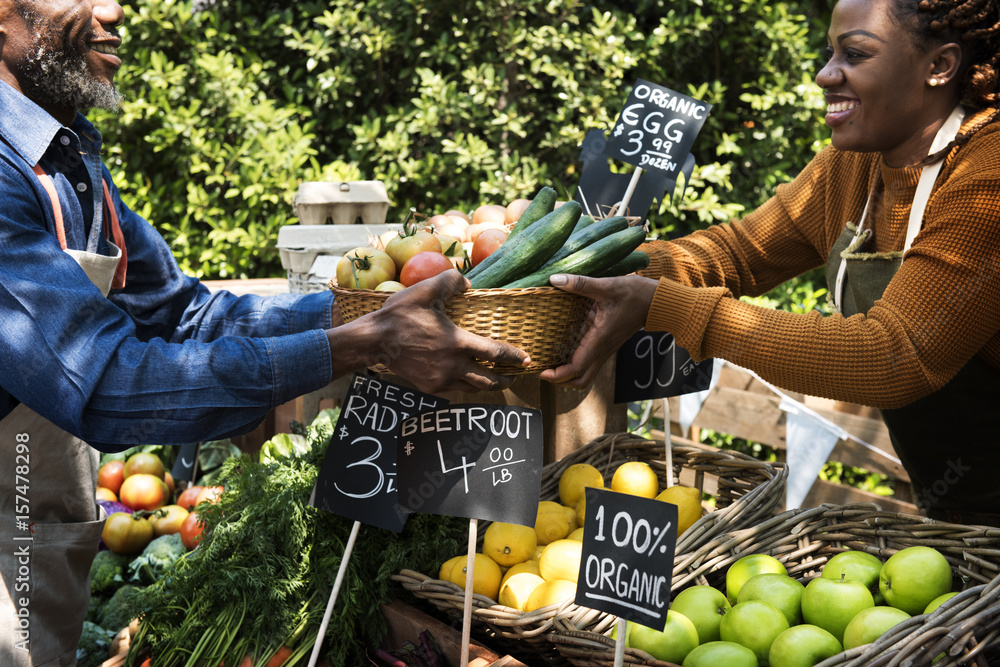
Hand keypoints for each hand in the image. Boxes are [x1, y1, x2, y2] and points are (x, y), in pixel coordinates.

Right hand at [329, 270, 529, 394]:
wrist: (374, 341)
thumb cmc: (399, 315)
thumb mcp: (425, 291)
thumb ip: (450, 281)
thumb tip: (468, 282)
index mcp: (456, 343)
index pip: (494, 353)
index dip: (513, 356)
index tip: (525, 357)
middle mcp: (452, 366)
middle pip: (488, 380)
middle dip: (505, 379)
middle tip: (515, 375)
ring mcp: (440, 379)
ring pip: (472, 388)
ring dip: (487, 384)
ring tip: (495, 380)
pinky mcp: (429, 387)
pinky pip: (454, 389)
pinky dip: (465, 385)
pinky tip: (466, 378)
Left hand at [539, 273, 658, 387]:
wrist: (656, 301)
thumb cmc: (635, 293)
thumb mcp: (607, 285)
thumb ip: (580, 283)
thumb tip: (555, 279)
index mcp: (600, 339)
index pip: (577, 368)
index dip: (558, 375)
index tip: (542, 371)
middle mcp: (602, 349)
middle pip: (581, 380)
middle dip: (560, 381)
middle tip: (543, 371)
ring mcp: (605, 348)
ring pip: (585, 373)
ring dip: (567, 374)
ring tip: (548, 363)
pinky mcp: (606, 344)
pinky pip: (589, 361)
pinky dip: (574, 362)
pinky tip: (561, 350)